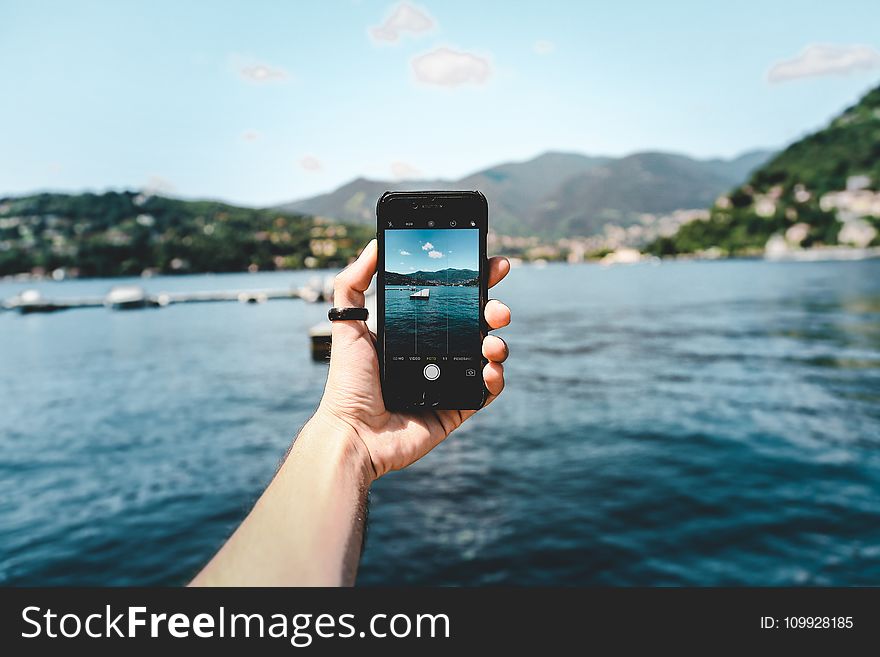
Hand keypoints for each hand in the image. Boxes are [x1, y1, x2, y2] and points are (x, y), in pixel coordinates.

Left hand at [317, 239, 510, 479]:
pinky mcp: (457, 408)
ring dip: (498, 343)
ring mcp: (449, 380)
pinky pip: (486, 391)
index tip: (493, 265)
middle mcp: (436, 353)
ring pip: (489, 354)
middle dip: (495, 309)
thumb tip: (374, 243)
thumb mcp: (347, 324)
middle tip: (497, 308)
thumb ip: (353, 282)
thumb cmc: (348, 382)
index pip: (453, 299)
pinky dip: (496, 379)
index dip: (476, 281)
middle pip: (478, 323)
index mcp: (416, 331)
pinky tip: (490, 370)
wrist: (354, 432)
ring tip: (491, 343)